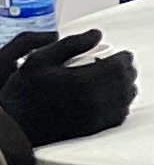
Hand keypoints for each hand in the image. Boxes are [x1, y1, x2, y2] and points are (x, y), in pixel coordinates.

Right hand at [0, 28, 134, 143]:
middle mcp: (95, 100)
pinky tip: (111, 97)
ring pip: (126, 98)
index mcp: (84, 81)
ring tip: (115, 79)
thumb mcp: (40, 59)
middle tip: (119, 64)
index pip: (119, 66)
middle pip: (126, 81)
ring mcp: (96, 117)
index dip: (124, 57)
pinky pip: (119, 115)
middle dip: (126, 70)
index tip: (121, 54)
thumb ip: (71, 44)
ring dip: (125, 86)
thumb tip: (96, 34)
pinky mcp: (94, 129)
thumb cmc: (25, 91)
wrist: (16, 126)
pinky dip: (121, 103)